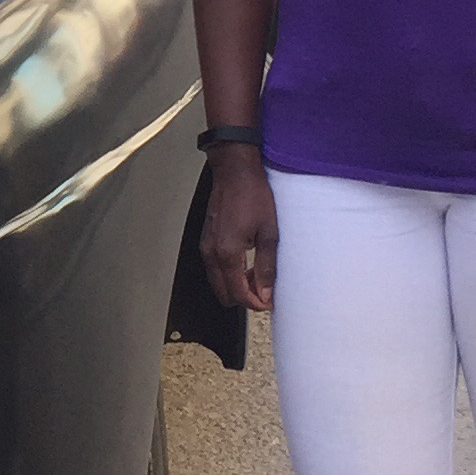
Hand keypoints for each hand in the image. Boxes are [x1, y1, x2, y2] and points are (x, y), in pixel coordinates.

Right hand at [200, 146, 277, 313]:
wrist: (235, 171)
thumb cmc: (251, 194)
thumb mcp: (269, 232)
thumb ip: (266, 266)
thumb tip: (266, 291)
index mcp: (227, 253)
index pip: (238, 294)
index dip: (255, 303)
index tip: (269, 301)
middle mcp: (211, 252)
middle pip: (223, 294)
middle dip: (244, 297)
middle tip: (264, 290)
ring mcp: (206, 246)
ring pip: (218, 282)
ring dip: (236, 285)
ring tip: (256, 275)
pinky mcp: (206, 239)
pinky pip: (214, 268)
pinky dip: (229, 273)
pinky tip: (245, 262)